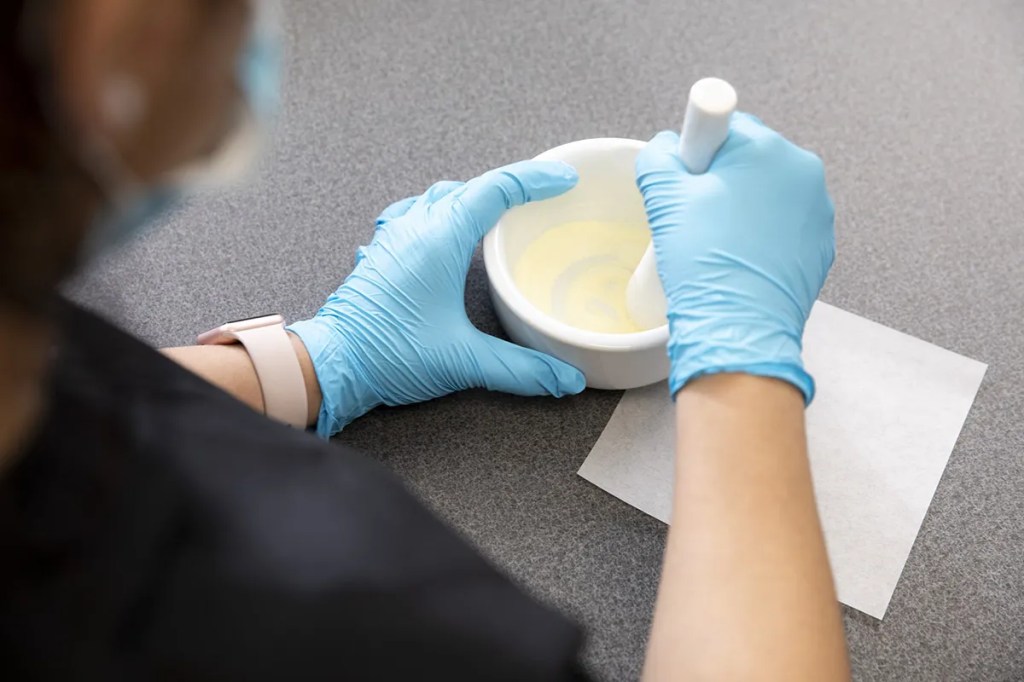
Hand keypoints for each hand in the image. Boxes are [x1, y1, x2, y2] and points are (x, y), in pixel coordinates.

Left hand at [289, 161, 585, 436]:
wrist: (331, 364)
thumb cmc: (387, 353)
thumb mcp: (463, 360)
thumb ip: (521, 369)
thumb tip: (565, 379)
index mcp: (441, 237)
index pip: (497, 189)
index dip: (536, 179)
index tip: (564, 180)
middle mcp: (416, 227)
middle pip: (471, 187)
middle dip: (510, 186)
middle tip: (542, 196)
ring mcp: (394, 237)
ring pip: (440, 197)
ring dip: (473, 197)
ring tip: (499, 212)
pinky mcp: (382, 254)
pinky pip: (415, 215)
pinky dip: (441, 215)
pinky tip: (444, 232)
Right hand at [635, 114, 834, 401]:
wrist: (738, 329)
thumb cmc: (705, 264)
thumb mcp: (663, 198)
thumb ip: (659, 156)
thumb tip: (665, 148)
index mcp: (768, 149)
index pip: (728, 125)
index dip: (701, 152)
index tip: (691, 180)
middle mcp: (803, 172)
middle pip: (751, 158)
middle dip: (723, 179)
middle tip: (696, 217)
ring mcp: (818, 211)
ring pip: (768, 193)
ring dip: (743, 207)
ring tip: (718, 244)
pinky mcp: (820, 245)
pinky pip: (784, 225)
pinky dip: (762, 235)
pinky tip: (740, 260)